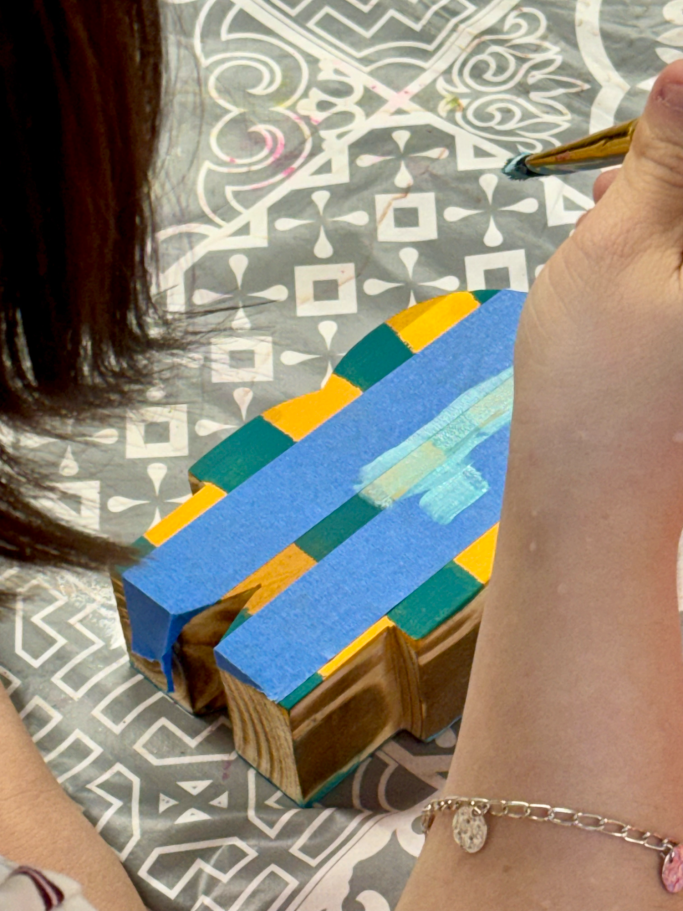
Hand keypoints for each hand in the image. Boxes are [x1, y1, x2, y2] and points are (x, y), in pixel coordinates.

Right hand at [512, 61, 682, 495]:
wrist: (589, 494)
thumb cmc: (596, 379)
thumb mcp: (617, 246)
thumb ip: (664, 155)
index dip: (680, 129)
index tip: (656, 109)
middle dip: (671, 167)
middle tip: (631, 152)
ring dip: (664, 201)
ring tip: (611, 197)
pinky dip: (665, 241)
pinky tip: (623, 234)